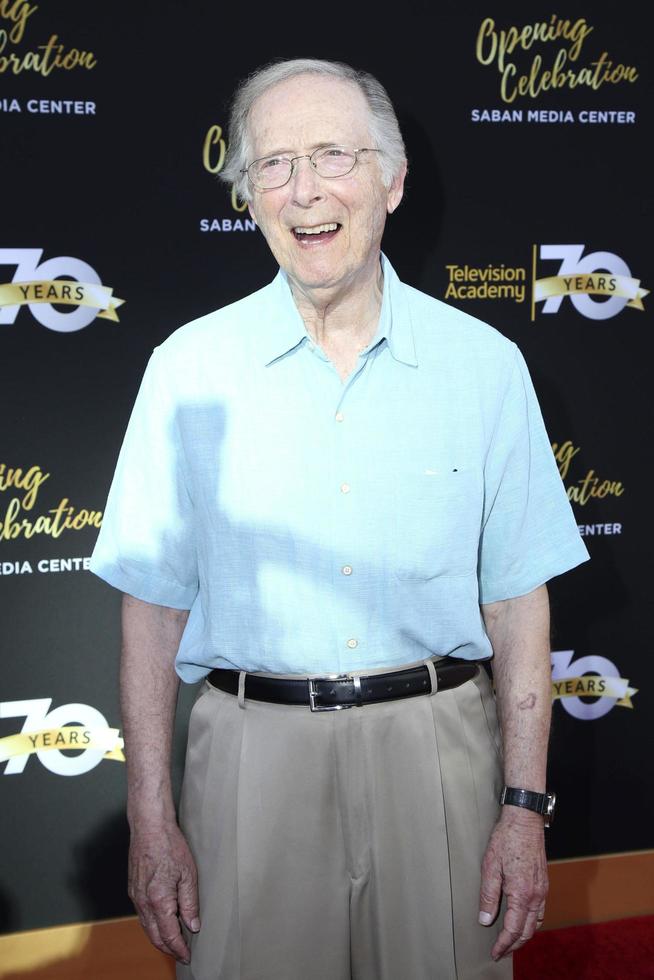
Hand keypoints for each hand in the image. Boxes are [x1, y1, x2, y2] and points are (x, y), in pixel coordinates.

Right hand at [128, 821, 199, 963]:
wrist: (149, 827)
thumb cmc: (170, 845)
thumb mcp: (188, 874)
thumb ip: (190, 903)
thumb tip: (193, 925)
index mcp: (159, 901)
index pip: (169, 935)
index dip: (179, 949)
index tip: (188, 956)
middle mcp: (143, 903)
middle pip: (155, 936)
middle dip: (169, 949)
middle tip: (182, 954)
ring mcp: (136, 896)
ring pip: (147, 927)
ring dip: (160, 938)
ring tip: (174, 943)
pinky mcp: (133, 889)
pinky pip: (142, 915)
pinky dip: (152, 925)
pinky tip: (161, 922)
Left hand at [478, 808, 547, 959]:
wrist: (524, 820)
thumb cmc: (507, 839)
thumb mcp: (490, 867)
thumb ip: (488, 896)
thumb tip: (485, 919)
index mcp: (522, 894)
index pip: (513, 929)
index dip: (503, 944)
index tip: (495, 952)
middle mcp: (536, 895)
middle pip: (528, 930)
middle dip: (514, 944)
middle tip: (501, 951)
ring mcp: (542, 889)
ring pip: (536, 922)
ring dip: (524, 934)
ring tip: (511, 940)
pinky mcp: (543, 882)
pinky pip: (540, 910)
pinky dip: (532, 922)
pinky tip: (523, 919)